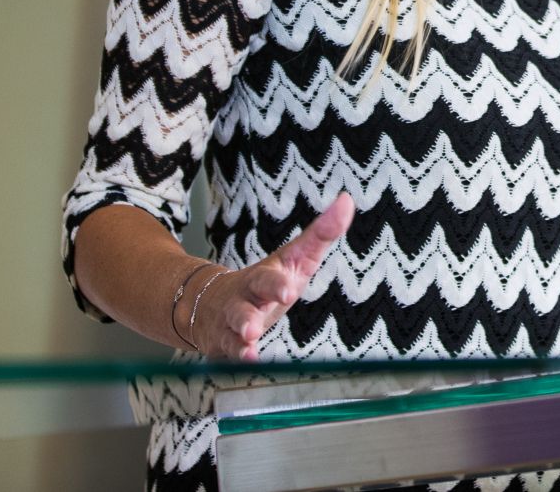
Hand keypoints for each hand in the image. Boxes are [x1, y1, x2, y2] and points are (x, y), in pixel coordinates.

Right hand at [183, 194, 354, 360]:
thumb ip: (321, 233)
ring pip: (233, 325)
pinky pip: (229, 350)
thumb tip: (347, 200)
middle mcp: (245, 296)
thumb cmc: (266, 280)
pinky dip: (237, 355)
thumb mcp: (294, 257)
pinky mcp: (224, 341)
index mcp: (264, 277)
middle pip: (247, 299)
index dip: (277, 283)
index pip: (269, 276)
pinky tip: (248, 358)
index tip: (290, 291)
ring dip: (241, 331)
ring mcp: (232, 319)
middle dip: (254, 307)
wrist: (212, 300)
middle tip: (264, 315)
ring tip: (250, 336)